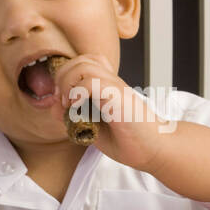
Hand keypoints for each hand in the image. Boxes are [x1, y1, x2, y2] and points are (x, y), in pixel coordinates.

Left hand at [50, 53, 169, 171]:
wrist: (155, 150)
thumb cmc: (129, 140)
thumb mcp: (94, 127)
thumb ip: (74, 116)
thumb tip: (54, 106)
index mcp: (108, 86)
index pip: (82, 63)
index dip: (65, 78)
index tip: (63, 102)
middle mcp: (112, 82)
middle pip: (80, 60)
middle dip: (62, 79)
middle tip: (64, 102)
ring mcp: (117, 87)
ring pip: (84, 65)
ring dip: (69, 84)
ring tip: (71, 104)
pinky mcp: (119, 97)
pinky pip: (91, 82)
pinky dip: (78, 93)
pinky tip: (79, 109)